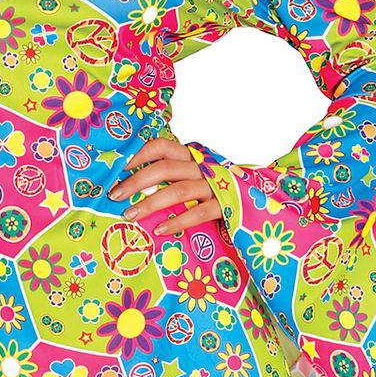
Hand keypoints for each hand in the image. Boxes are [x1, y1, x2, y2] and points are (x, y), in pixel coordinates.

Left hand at [108, 136, 223, 234]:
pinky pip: (199, 213)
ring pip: (178, 191)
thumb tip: (134, 183)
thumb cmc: (218, 189)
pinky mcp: (226, 206)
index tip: (120, 168)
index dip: (140, 154)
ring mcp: (216, 186)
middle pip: (164, 168)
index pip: (162, 146)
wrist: (261, 199)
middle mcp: (202, 167)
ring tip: (130, 215)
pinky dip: (178, 221)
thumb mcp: (196, 175)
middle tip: (114, 195)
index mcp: (192, 157)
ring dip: (151, 204)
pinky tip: (161, 230)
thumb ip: (174, 175)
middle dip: (136, 181)